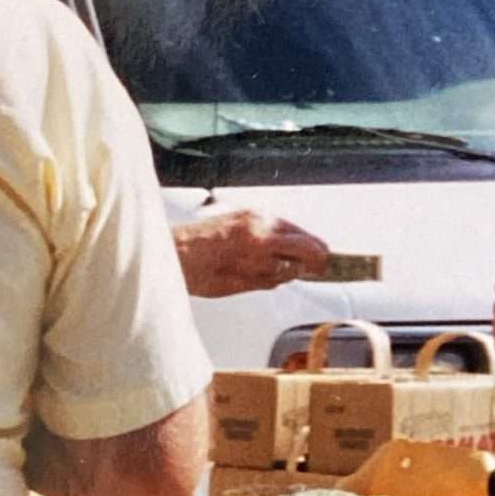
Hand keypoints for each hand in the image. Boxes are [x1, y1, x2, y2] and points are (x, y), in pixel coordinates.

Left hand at [174, 209, 329, 299]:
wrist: (170, 253)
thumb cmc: (198, 272)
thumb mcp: (242, 283)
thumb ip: (274, 275)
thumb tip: (297, 271)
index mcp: (262, 240)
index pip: (308, 246)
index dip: (320, 260)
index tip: (323, 270)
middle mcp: (261, 220)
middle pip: (303, 234)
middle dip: (308, 253)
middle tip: (308, 271)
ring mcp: (253, 213)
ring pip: (289, 228)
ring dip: (292, 246)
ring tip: (279, 267)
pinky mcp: (244, 212)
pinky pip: (273, 224)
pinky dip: (278, 238)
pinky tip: (266, 254)